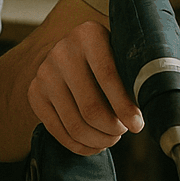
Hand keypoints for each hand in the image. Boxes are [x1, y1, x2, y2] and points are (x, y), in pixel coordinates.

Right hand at [27, 20, 143, 154]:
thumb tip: (144, 115)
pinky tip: (95, 145)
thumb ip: (133, 76)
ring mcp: (44, 73)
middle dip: (112, 129)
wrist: (71, 50)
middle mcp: (62, 51)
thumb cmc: (108, 56)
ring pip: (75, 124)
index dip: (125, 107)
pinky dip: (80, 145)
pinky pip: (57, 131)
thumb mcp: (121, 54)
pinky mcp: (34, 93)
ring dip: (99, 140)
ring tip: (111, 138)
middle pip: (91, 108)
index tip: (137, 125)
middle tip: (123, 132)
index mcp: (89, 35)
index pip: (108, 77)